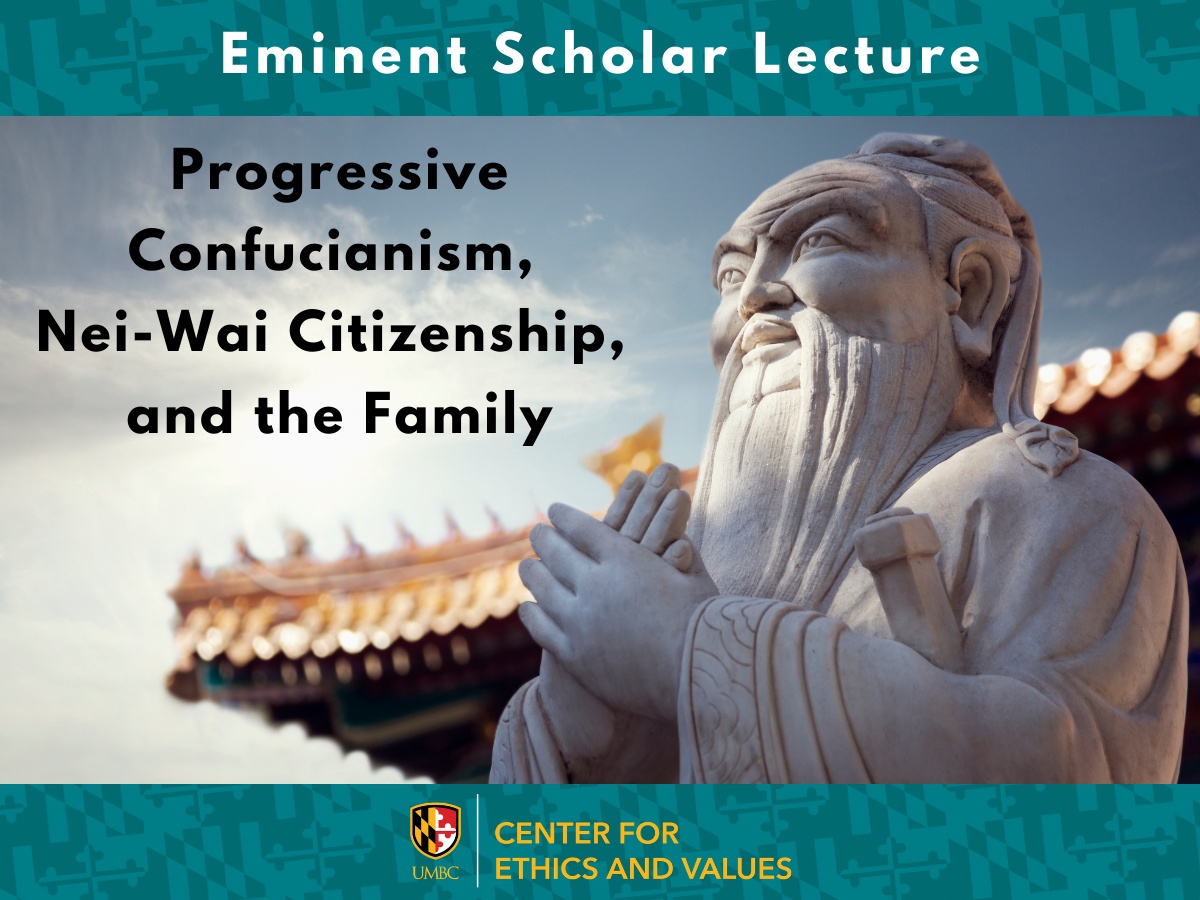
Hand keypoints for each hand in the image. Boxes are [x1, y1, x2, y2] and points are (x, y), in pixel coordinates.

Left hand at [519, 486, 718, 720]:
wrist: (697, 675)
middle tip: (537, 533)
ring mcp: (580, 622)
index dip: (564, 516)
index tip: (554, 511)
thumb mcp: (695, 575)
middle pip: (555, 553)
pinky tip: (530, 608)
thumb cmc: (705, 623)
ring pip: (542, 588)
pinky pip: (542, 628)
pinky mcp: (574, 656)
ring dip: (532, 573)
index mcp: (624, 558)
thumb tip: (676, 536)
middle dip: (543, 539)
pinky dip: (533, 614)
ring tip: (527, 567)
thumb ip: (680, 551)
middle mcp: (595, 585)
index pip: (581, 528)